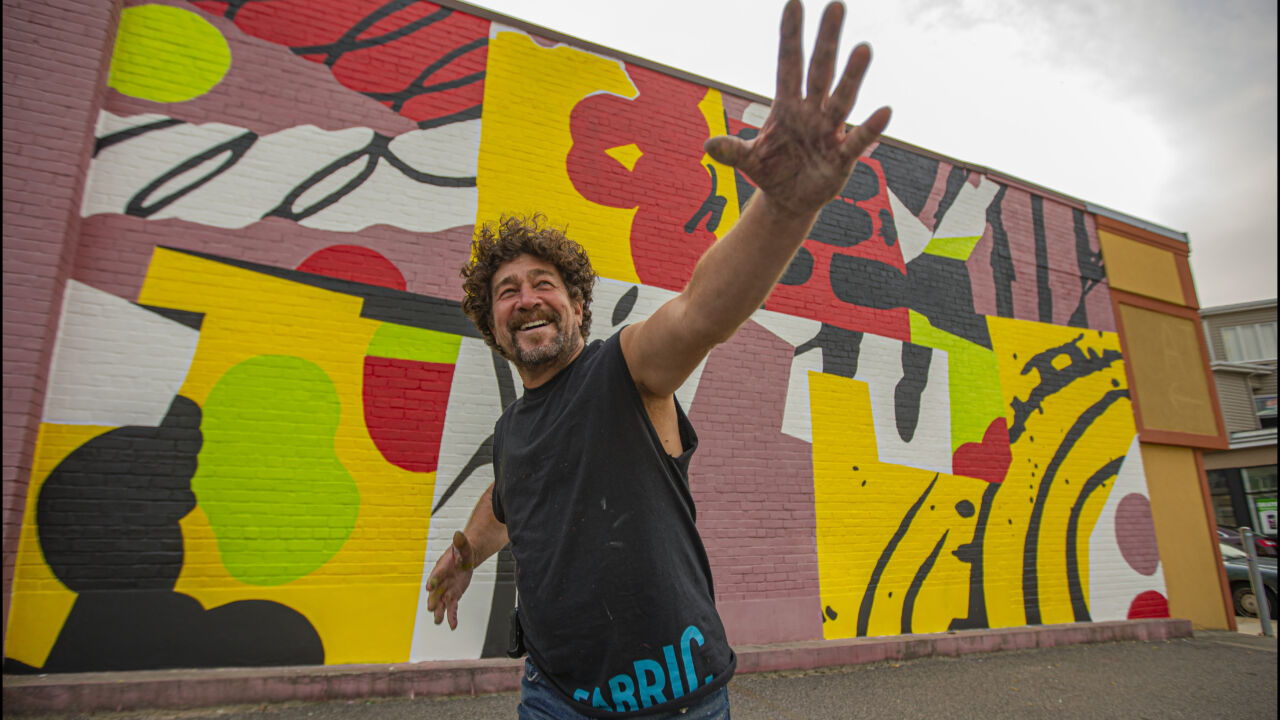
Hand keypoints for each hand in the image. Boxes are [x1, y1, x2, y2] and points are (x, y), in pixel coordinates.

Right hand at [425, 531, 476, 629]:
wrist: (465, 559)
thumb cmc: (462, 551)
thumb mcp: (463, 546)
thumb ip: (461, 542)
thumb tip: (459, 534)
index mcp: (442, 568)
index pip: (436, 574)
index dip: (433, 580)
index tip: (429, 586)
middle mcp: (441, 581)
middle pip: (435, 591)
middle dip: (433, 599)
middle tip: (431, 608)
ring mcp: (446, 590)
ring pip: (441, 603)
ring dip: (440, 612)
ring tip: (438, 621)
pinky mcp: (453, 596)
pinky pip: (452, 608)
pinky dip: (452, 617)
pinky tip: (452, 626)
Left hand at [704, 0, 890, 219]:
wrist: (789, 200)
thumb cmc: (771, 170)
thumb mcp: (748, 161)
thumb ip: (732, 151)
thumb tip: (709, 145)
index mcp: (786, 106)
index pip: (788, 64)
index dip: (790, 36)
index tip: (794, 3)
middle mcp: (811, 112)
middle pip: (820, 70)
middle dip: (826, 40)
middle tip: (836, 5)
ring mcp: (828, 132)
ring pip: (841, 98)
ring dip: (852, 74)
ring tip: (863, 47)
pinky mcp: (840, 157)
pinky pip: (857, 140)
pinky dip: (869, 128)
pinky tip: (883, 111)